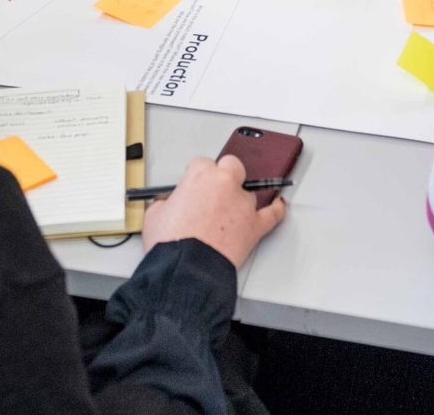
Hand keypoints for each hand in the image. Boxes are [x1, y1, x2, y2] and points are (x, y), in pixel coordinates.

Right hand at [142, 153, 286, 269]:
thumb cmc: (171, 244)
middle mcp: (225, 184)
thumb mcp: (155, 215)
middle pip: (232, 166)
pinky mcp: (255, 226)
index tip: (193, 188)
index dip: (196, 178)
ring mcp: (243, 205)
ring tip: (229, 216)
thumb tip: (167, 205)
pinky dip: (276, 209)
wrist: (186, 270)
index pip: (202, 164)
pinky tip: (278, 204)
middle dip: (224, 175)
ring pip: (248, 193)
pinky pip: (273, 213)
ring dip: (240, 200)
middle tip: (213, 193)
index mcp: (201, 175)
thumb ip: (165, 202)